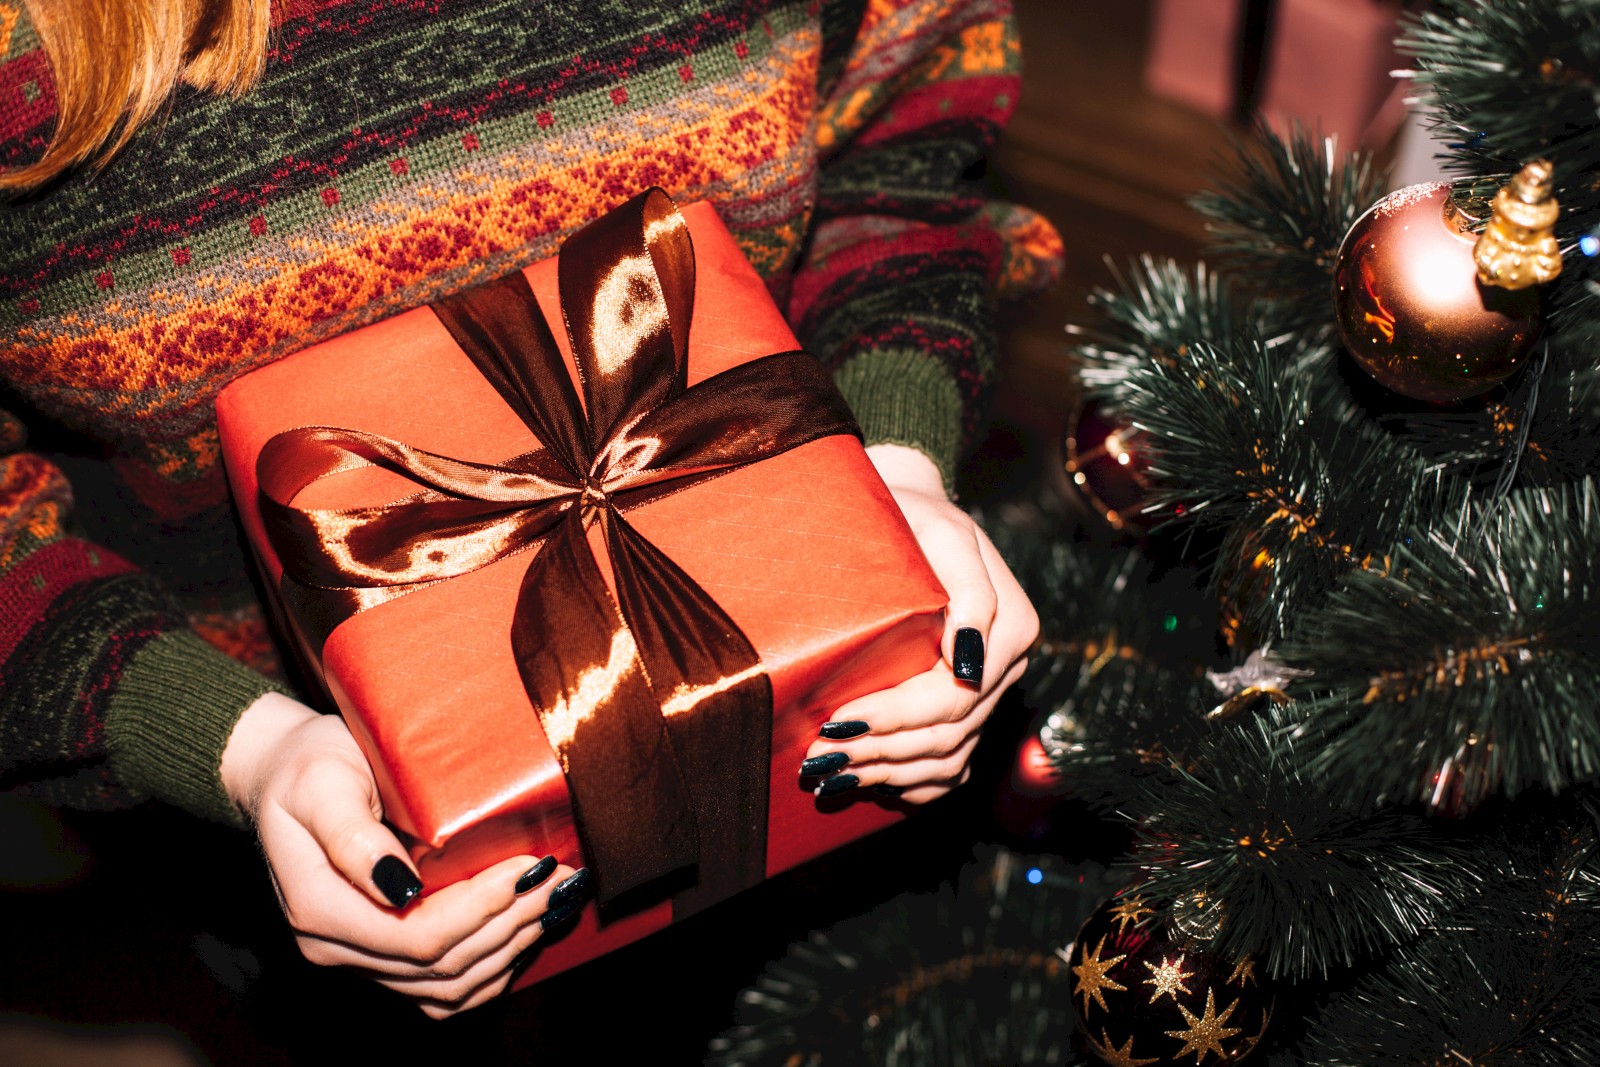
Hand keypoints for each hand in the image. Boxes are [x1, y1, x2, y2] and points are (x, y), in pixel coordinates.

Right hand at [219, 692, 589, 1017]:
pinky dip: (491, 966)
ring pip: (447, 986)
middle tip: (562, 878)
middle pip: (440, 965)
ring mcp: (358, 957)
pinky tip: (526, 930)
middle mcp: (335, 947)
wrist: (284, 776)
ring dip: (510, 947)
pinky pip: (442, 986)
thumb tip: (399, 888)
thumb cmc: (308, 766)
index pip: (417, 936)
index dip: (481, 908)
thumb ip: (352, 837)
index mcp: (318, 908)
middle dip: (511, 923)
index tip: (529, 864)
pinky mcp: (382, 953)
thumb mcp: (322, 783)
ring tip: (556, 900)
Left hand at [800, 444, 1038, 803]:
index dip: (896, 716)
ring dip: (889, 774)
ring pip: (950, 760)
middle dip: (882, 751)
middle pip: (949, 734)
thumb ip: (969, 593)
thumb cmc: (915, 517)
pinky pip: (951, 768)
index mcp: (1011, 628)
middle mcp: (1005, 667)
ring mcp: (988, 692)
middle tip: (819, 756)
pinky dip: (912, 786)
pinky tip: (869, 786)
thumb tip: (970, 660)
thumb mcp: (942, 534)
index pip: (955, 696)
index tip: (838, 719)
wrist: (911, 515)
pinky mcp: (967, 708)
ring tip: (832, 774)